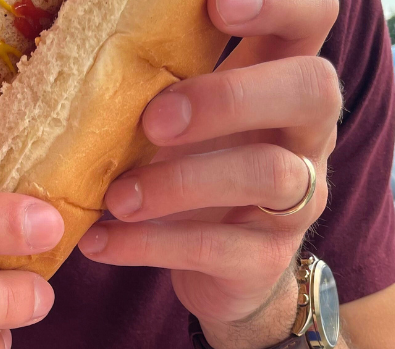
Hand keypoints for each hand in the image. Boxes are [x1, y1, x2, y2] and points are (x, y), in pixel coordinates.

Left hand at [76, 0, 340, 348]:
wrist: (218, 275)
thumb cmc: (192, 169)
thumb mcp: (179, 113)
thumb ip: (160, 68)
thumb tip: (80, 21)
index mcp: (282, 78)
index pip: (314, 17)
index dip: (281, 2)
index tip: (216, 6)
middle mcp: (307, 133)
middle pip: (313, 89)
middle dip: (229, 97)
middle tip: (153, 121)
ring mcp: (298, 199)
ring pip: (270, 175)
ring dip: (180, 182)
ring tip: (116, 198)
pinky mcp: (266, 259)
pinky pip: (218, 247)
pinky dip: (150, 244)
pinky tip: (100, 240)